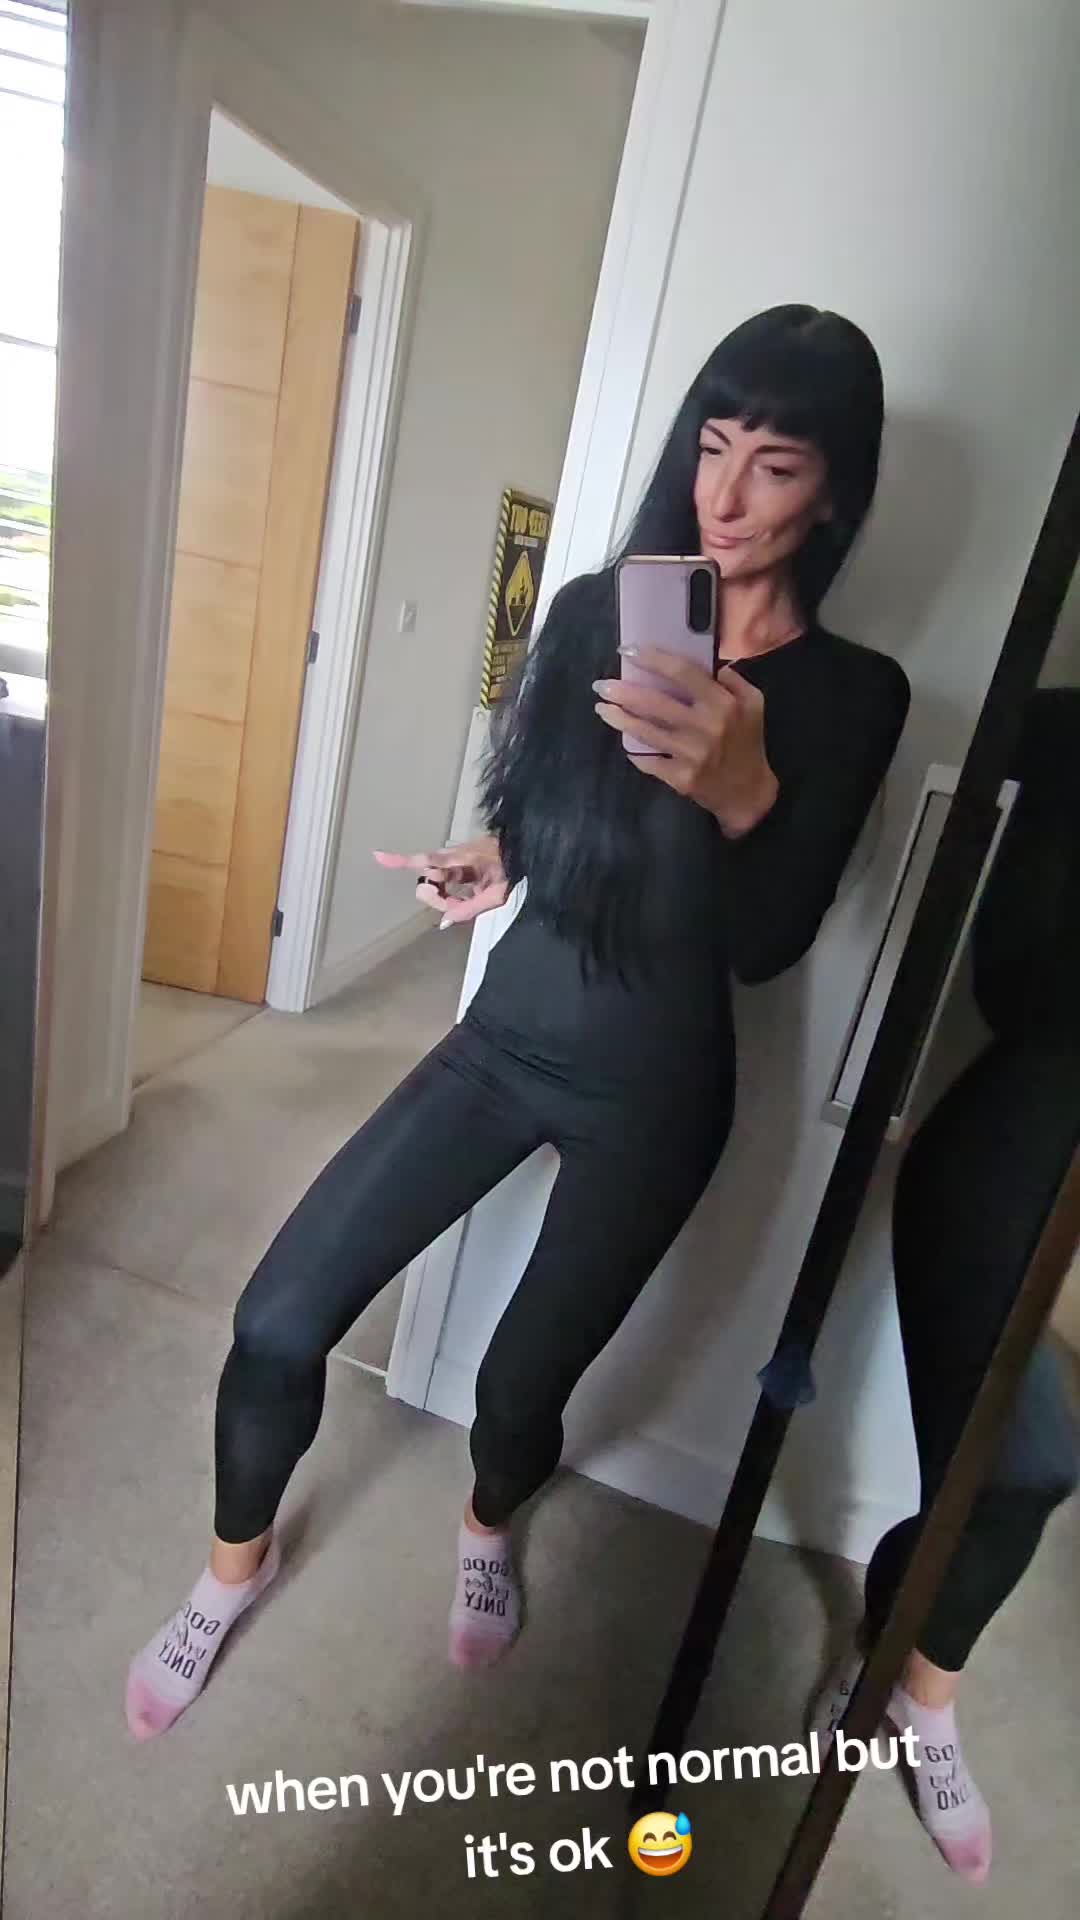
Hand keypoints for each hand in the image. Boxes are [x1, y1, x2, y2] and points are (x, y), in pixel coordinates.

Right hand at [373, 835, 508, 924]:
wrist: (529, 851)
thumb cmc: (516, 868)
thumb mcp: (497, 894)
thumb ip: (470, 907)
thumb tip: (445, 921)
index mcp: (464, 858)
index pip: (429, 860)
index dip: (403, 860)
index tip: (378, 856)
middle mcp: (456, 857)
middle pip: (429, 877)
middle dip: (435, 896)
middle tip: (454, 907)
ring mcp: (458, 861)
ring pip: (438, 882)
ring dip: (446, 897)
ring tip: (467, 903)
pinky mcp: (463, 865)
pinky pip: (449, 882)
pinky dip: (453, 895)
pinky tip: (467, 899)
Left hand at [592, 648, 779, 836]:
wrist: (748, 792)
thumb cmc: (748, 742)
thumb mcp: (753, 704)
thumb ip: (733, 680)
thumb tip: (711, 664)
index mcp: (723, 704)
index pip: (683, 673)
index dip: (653, 659)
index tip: (628, 650)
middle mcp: (706, 727)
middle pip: (655, 703)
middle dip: (623, 692)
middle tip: (600, 685)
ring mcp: (692, 754)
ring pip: (646, 732)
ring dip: (619, 719)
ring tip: (602, 708)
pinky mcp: (681, 778)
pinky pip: (649, 761)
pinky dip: (635, 752)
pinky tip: (626, 743)